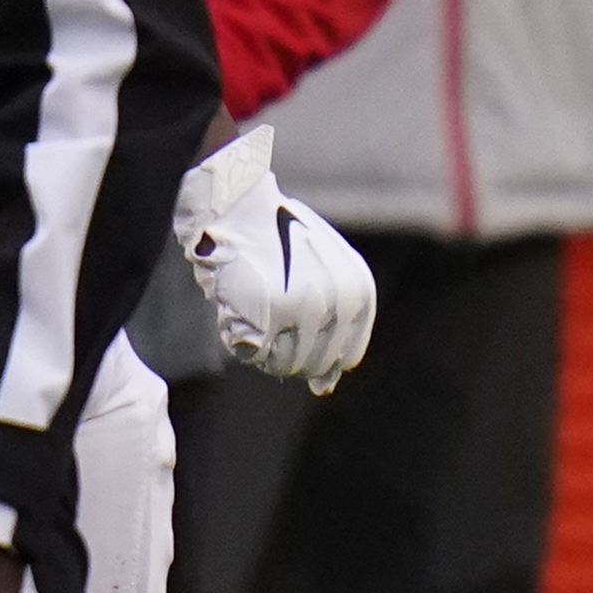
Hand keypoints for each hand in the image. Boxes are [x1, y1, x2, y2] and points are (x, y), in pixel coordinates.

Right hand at [174, 126, 379, 392]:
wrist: (239, 205)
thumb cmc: (276, 238)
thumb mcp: (321, 276)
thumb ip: (333, 328)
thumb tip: (325, 388)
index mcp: (359, 294)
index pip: (344, 357)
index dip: (315, 356)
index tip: (291, 338)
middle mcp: (338, 302)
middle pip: (311, 364)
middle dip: (285, 355)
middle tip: (263, 323)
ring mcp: (304, 306)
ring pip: (280, 363)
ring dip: (260, 350)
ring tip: (248, 313)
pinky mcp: (269, 308)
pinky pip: (250, 351)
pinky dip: (236, 338)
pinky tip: (233, 310)